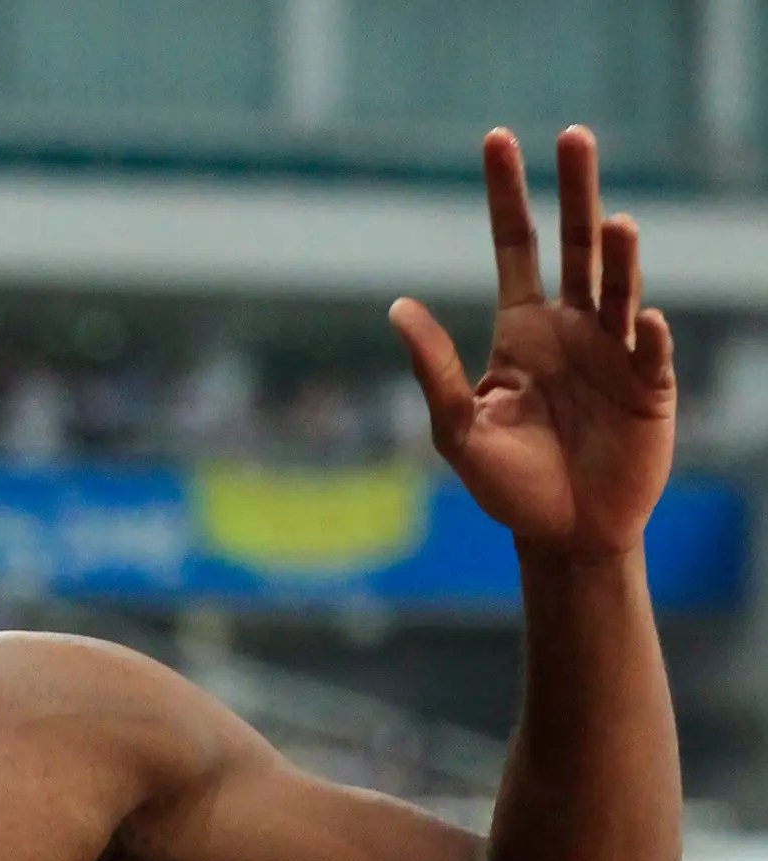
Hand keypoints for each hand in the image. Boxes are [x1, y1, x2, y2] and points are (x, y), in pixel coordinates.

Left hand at [390, 126, 675, 560]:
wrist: (565, 537)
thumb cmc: (510, 487)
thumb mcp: (460, 433)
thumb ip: (432, 372)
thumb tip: (397, 307)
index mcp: (524, 331)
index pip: (516, 246)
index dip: (507, 196)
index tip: (497, 140)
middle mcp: (573, 327)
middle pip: (576, 243)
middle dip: (576, 190)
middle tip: (574, 136)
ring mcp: (614, 351)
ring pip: (617, 286)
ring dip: (619, 256)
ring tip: (617, 225)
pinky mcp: (650, 386)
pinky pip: (650, 351)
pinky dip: (646, 334)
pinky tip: (640, 320)